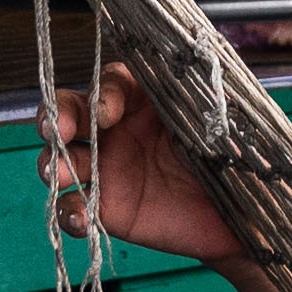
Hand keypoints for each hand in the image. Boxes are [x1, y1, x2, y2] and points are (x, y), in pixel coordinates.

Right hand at [41, 63, 246, 265]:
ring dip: (52, 162)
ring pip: (60, 157)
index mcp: (144, 100)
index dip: (102, 93)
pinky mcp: (104, 208)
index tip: (108, 112)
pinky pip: (72, 206)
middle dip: (57, 117)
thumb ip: (199, 103)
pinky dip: (68, 212)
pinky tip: (79, 218)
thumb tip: (193, 72)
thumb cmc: (230, 162)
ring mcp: (106, 169)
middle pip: (71, 112)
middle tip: (59, 131)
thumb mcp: (220, 126)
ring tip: (58, 174)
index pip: (110, 82)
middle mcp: (117, 130)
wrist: (239, 219)